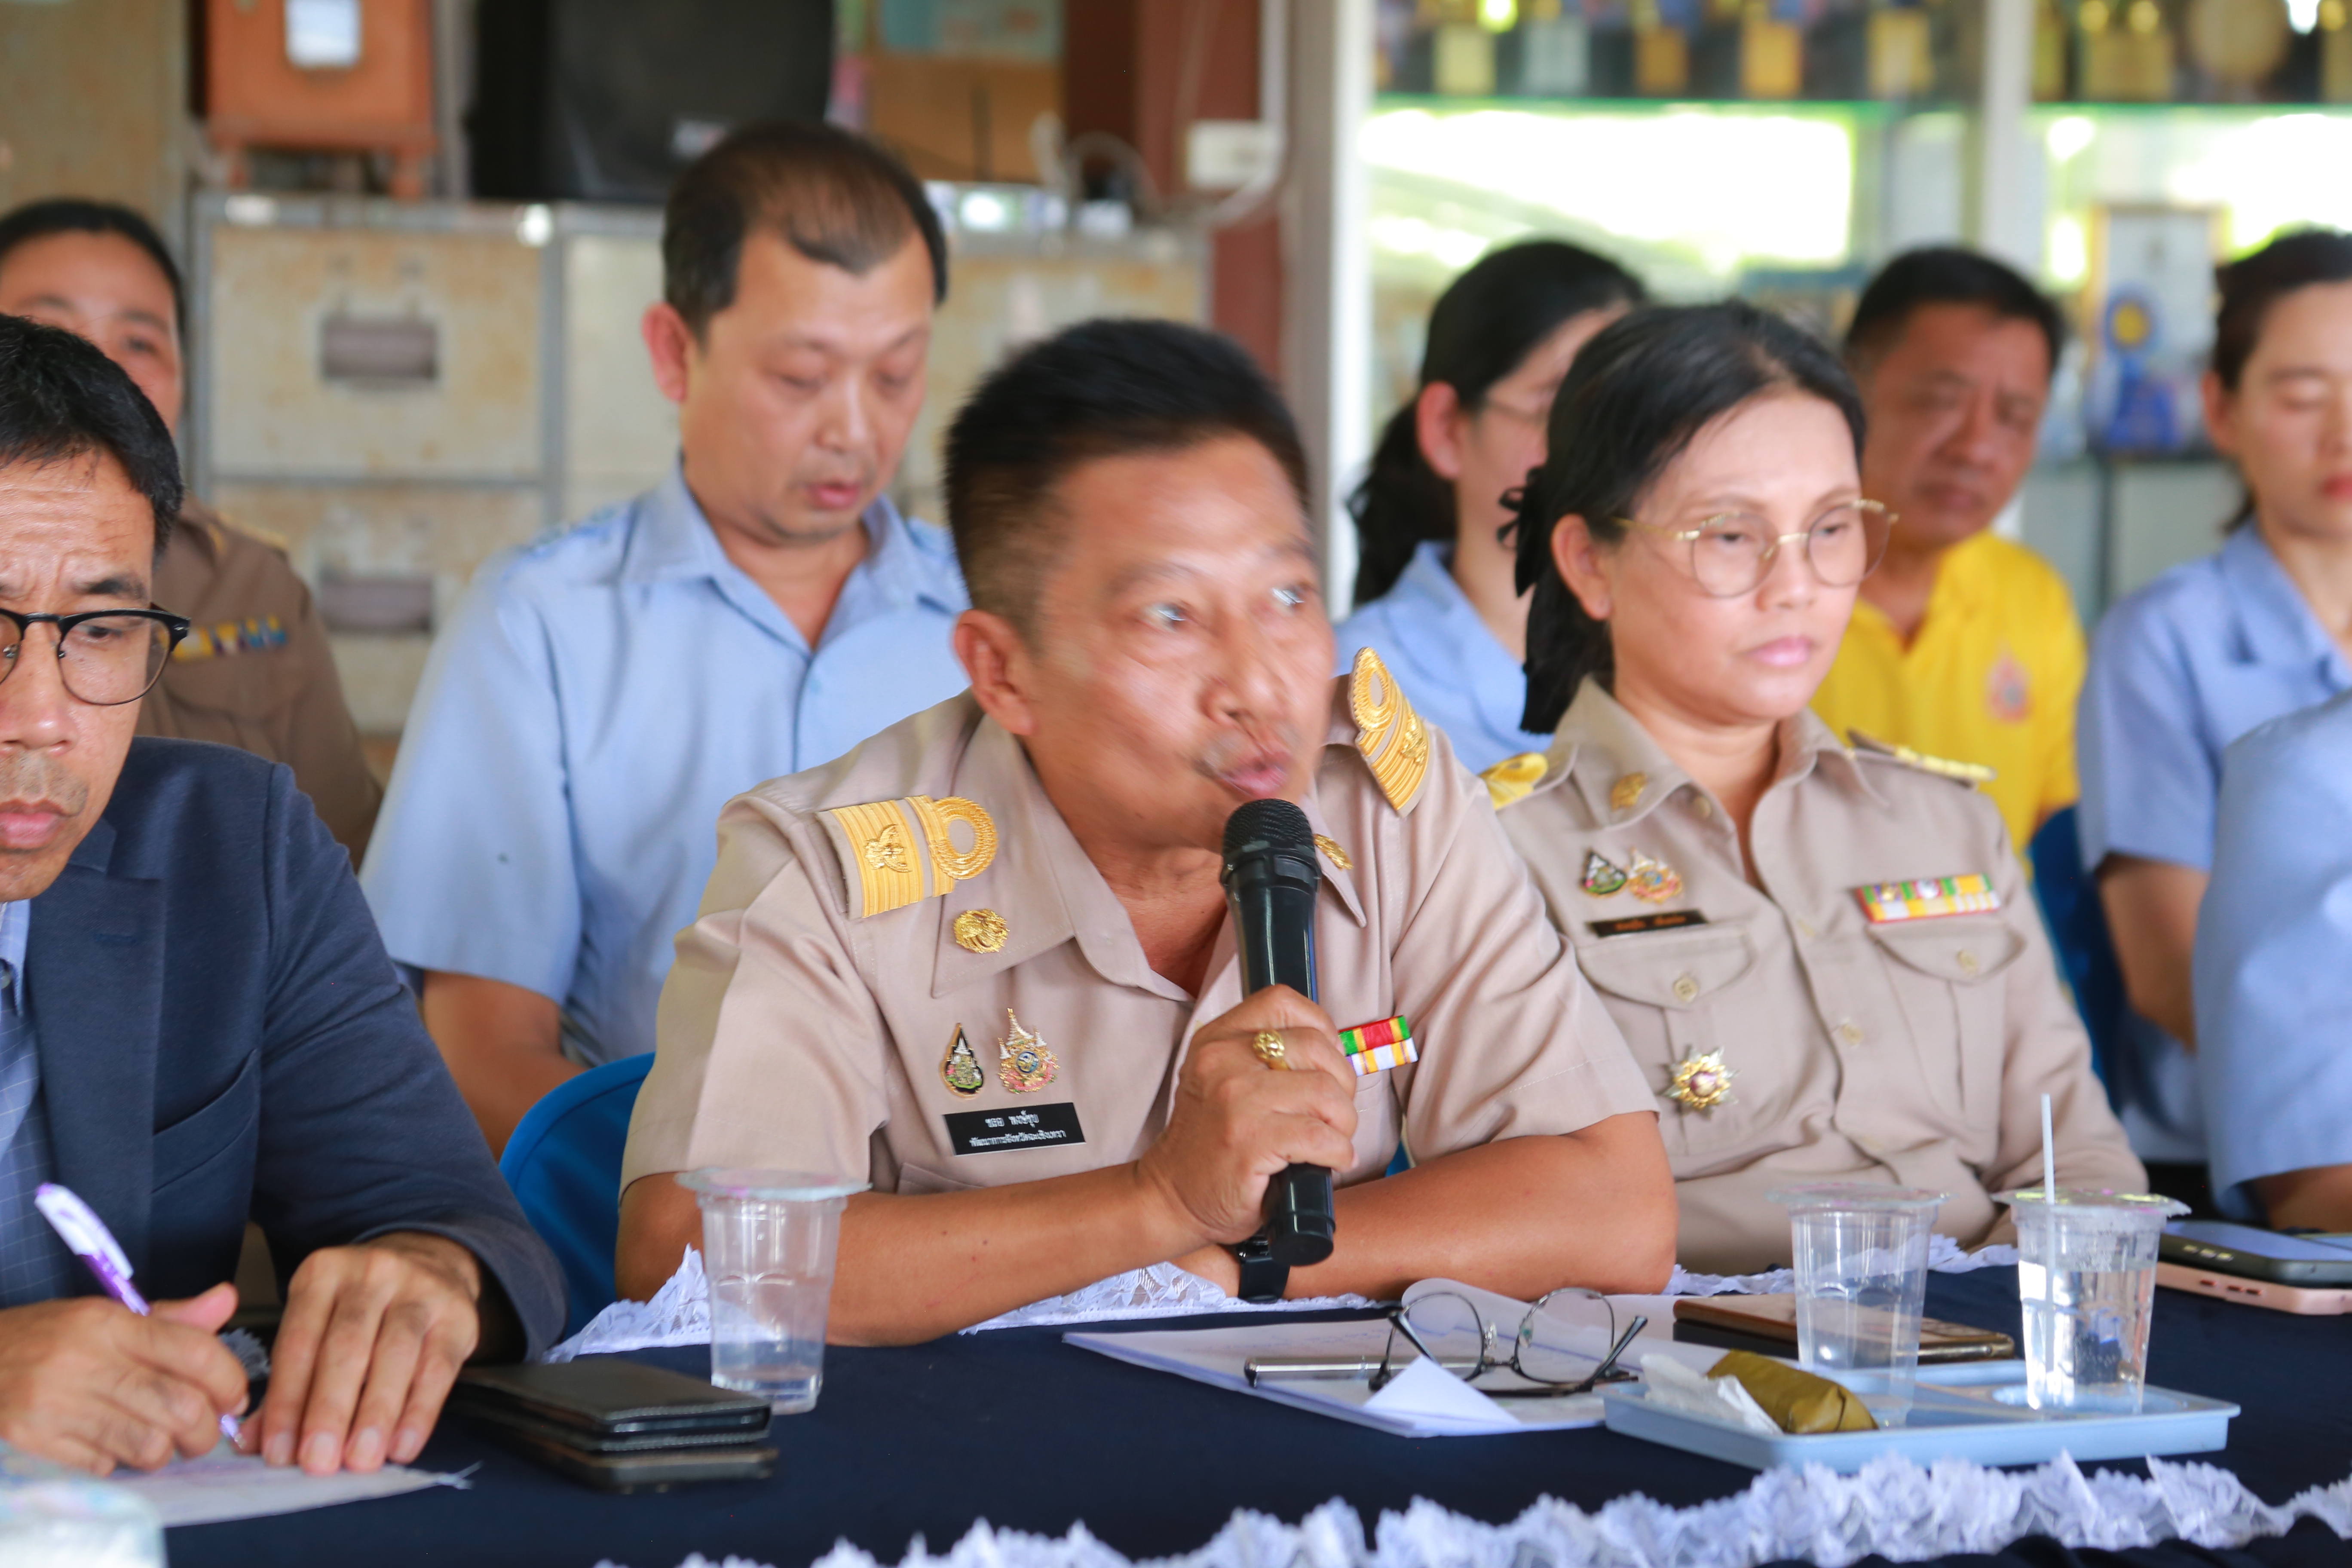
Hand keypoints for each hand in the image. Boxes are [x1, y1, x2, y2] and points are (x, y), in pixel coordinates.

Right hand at [0, 1284, 246, 1474]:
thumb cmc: (47, 1337)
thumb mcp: (104, 1315)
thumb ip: (171, 1318)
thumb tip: (228, 1300)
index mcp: (109, 1324)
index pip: (194, 1352)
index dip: (229, 1380)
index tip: (234, 1396)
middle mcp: (85, 1361)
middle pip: (180, 1406)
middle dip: (207, 1429)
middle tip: (205, 1430)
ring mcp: (57, 1404)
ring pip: (149, 1445)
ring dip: (167, 1451)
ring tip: (161, 1441)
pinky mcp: (35, 1440)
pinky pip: (105, 1466)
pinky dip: (120, 1463)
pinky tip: (113, 1446)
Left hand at [250, 1233, 485, 1474]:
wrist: (431, 1260)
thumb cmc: (360, 1308)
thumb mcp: (316, 1325)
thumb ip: (288, 1382)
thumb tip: (252, 1443)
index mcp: (322, 1274)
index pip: (298, 1343)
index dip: (287, 1401)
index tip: (278, 1452)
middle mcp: (371, 1273)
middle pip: (347, 1347)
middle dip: (329, 1410)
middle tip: (318, 1462)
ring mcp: (420, 1289)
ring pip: (395, 1356)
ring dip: (375, 1414)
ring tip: (360, 1460)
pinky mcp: (459, 1314)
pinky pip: (439, 1368)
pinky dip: (419, 1412)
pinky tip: (402, 1447)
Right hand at [1137, 985, 1357, 1248]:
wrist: (1173, 1194)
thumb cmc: (1211, 1141)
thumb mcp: (1223, 1079)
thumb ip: (1265, 1056)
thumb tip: (1333, 1051)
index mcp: (1217, 1039)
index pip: (1281, 1001)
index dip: (1321, 1028)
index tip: (1326, 1063)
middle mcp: (1223, 1062)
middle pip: (1315, 1048)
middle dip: (1341, 1084)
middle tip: (1335, 1114)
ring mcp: (1236, 1102)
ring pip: (1325, 1093)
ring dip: (1343, 1122)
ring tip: (1333, 1140)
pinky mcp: (1250, 1143)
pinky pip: (1320, 1137)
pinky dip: (1338, 1152)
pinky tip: (1331, 1161)